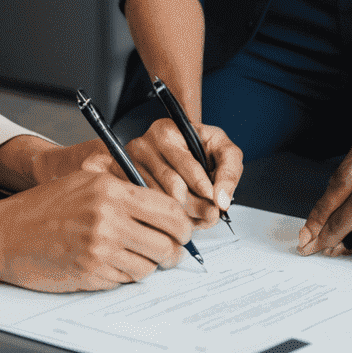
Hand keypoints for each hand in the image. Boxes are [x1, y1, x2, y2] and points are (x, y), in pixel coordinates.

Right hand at [0, 168, 194, 291]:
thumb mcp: (85, 183)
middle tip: (169, 253)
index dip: (183, 226)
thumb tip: (165, 210)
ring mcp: (99, 249)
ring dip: (147, 265)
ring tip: (131, 256)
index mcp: (111, 191)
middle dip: (173, 252)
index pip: (170, 211)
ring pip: (148, 266)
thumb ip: (124, 192)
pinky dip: (123, 276)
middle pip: (167, 244)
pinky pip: (124, 280)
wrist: (2, 234)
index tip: (183, 232)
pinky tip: (108, 264)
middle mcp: (108, 219)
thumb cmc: (42, 208)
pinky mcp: (89, 274)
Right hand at [123, 119, 242, 227]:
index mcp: (167, 132)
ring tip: (196, 217)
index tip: (216, 203)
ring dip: (183, 216)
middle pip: (173, 188)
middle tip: (210, 216)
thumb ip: (229, 172)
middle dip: (197, 206)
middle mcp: (143, 146)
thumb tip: (222, 201)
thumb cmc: (199, 149)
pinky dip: (165, 220)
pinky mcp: (122, 184)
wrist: (176, 149)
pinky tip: (177, 218)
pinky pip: (147, 210)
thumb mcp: (221, 150)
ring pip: (161, 203)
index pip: (187, 165)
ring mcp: (129, 167)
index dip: (205, 188)